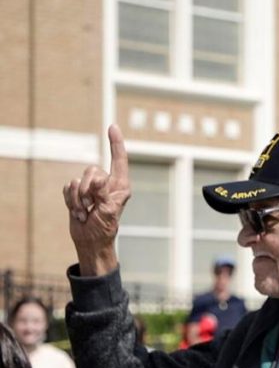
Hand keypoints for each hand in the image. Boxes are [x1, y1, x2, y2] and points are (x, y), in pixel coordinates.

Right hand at [63, 125, 131, 275]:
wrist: (90, 241)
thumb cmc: (105, 228)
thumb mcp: (108, 212)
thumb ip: (104, 194)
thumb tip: (98, 179)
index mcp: (120, 185)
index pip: (119, 160)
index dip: (115, 143)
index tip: (112, 126)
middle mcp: (106, 183)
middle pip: (91, 170)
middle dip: (87, 189)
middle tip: (91, 206)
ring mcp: (91, 188)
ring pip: (77, 180)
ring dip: (78, 199)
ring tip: (85, 213)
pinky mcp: (77, 193)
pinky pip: (68, 188)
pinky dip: (70, 201)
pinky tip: (78, 212)